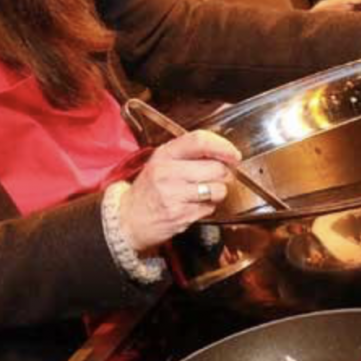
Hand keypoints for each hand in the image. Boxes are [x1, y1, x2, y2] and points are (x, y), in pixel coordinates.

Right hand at [119, 130, 240, 251]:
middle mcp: (167, 172)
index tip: (233, 154)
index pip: (199, 141)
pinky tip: (192, 205)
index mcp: (164, 155)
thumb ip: (187, 153)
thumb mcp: (160, 162)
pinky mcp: (180, 215)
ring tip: (203, 192)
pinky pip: (209, 208)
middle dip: (223, 174)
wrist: (128, 219)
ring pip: (217, 189)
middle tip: (217, 177)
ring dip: (217, 192)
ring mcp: (173, 195)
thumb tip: (222, 151)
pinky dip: (206, 207)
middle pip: (216, 167)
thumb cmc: (147, 190)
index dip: (223, 146)